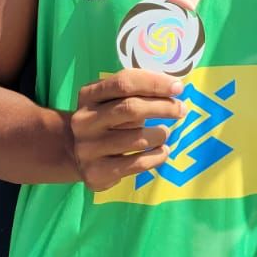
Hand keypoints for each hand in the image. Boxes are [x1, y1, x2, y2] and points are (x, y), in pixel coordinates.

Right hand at [69, 69, 185, 191]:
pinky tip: (163, 151)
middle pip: (131, 108)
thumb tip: (174, 88)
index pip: (124, 82)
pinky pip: (136, 164)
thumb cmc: (106, 120)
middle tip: (181, 109)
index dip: (155, 83)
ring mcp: (88, 148)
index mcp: (89, 95)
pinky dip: (157, 157)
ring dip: (160, 134)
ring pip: (137, 138)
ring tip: (165, 133)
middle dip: (163, 107)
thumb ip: (136, 92)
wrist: (75, 154)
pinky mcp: (96, 173)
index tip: (178, 87)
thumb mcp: (112, 100)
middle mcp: (84, 120)